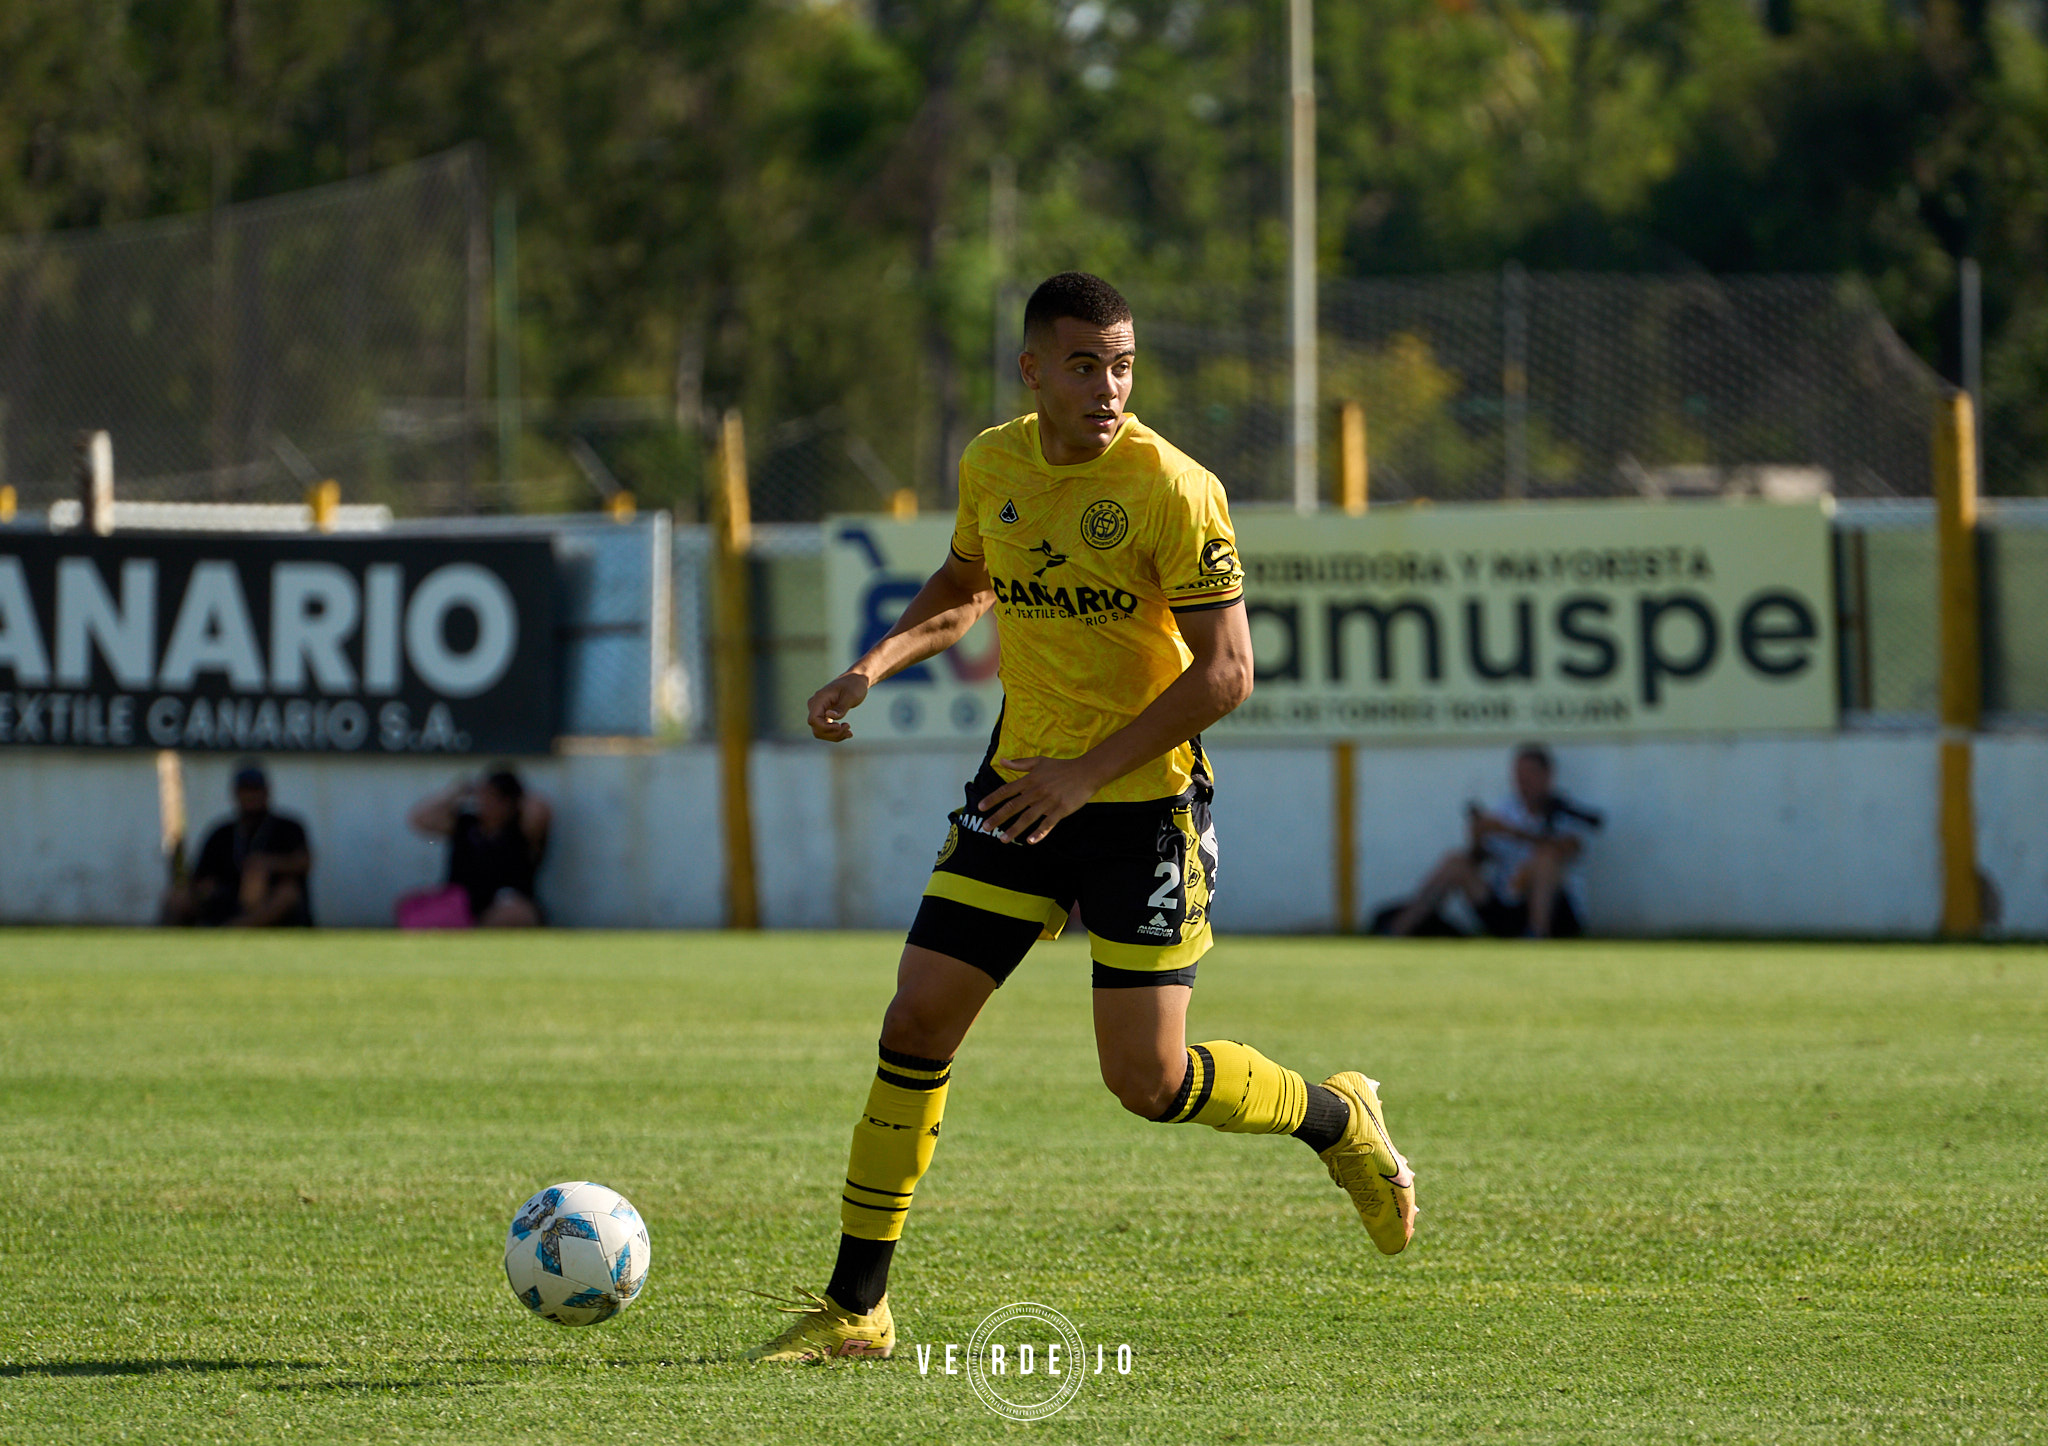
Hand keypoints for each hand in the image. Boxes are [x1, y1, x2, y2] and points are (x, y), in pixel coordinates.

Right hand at [807, 672, 871, 741]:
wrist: (856, 680)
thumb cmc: (854, 686)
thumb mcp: (851, 696)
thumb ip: (841, 707)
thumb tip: (829, 716)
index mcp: (820, 698)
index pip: (813, 720)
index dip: (825, 727)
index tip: (839, 726)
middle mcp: (815, 705)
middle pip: (817, 728)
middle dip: (832, 733)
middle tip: (848, 727)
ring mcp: (818, 711)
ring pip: (820, 732)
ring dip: (835, 735)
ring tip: (849, 731)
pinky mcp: (824, 715)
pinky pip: (826, 729)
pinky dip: (836, 733)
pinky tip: (848, 732)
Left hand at [977, 755, 1103, 843]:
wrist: (1086, 772)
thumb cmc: (1061, 767)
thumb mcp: (1039, 762)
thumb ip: (1020, 763)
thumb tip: (1002, 761)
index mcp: (1030, 780)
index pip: (1007, 790)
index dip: (993, 799)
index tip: (981, 807)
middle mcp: (1036, 791)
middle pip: (1013, 806)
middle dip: (998, 818)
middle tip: (986, 828)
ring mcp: (1049, 802)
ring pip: (1028, 817)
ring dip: (1014, 829)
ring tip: (1003, 839)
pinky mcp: (1061, 810)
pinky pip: (1048, 824)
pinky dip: (1039, 833)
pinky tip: (1030, 841)